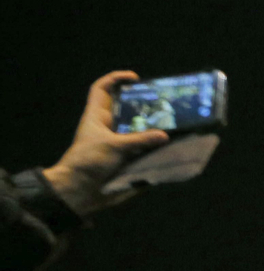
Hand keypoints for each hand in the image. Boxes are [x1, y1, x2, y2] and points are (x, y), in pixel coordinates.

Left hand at [42, 71, 170, 214]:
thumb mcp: (113, 146)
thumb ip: (139, 140)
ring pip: (141, 132)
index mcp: (98, 117)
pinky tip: (175, 147)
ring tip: (175, 123)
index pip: (102, 90)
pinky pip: (147, 153)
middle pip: (127, 109)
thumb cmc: (88, 161)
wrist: (81, 192)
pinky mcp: (129, 161)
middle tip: (164, 102)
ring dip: (156, 129)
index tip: (135, 78)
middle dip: (145, 105)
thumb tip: (165, 136)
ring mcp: (120, 145)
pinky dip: (160, 151)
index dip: (116, 79)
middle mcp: (110, 128)